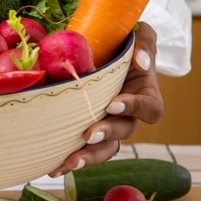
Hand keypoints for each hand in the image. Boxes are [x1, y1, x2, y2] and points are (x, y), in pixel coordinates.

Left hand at [47, 22, 163, 176]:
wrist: (107, 50)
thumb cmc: (126, 42)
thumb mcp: (140, 33)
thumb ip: (145, 43)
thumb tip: (140, 62)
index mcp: (145, 95)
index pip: (149, 109)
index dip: (133, 108)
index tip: (113, 103)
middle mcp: (129, 116)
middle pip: (123, 132)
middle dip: (105, 135)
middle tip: (88, 135)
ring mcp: (109, 126)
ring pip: (105, 149)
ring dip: (87, 157)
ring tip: (68, 162)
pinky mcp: (89, 131)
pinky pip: (84, 150)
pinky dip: (68, 159)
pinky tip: (52, 167)